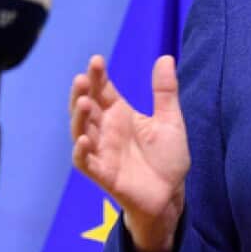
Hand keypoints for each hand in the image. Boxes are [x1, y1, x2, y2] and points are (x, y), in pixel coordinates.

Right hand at [70, 54, 189, 251]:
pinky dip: (81, 151)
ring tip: (83, 102)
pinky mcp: (103, 174)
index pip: (102, 91)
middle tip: (81, 78)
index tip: (96, 60)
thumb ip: (165, 91)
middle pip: (87, 108)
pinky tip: (83, 139)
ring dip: (79, 118)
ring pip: (81, 131)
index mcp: (120, 114)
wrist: (171, 194)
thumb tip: (166, 57)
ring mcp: (102, 152)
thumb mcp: (170, 120)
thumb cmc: (167, 157)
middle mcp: (106, 130)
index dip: (97, 76)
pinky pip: (85, 162)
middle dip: (82, 93)